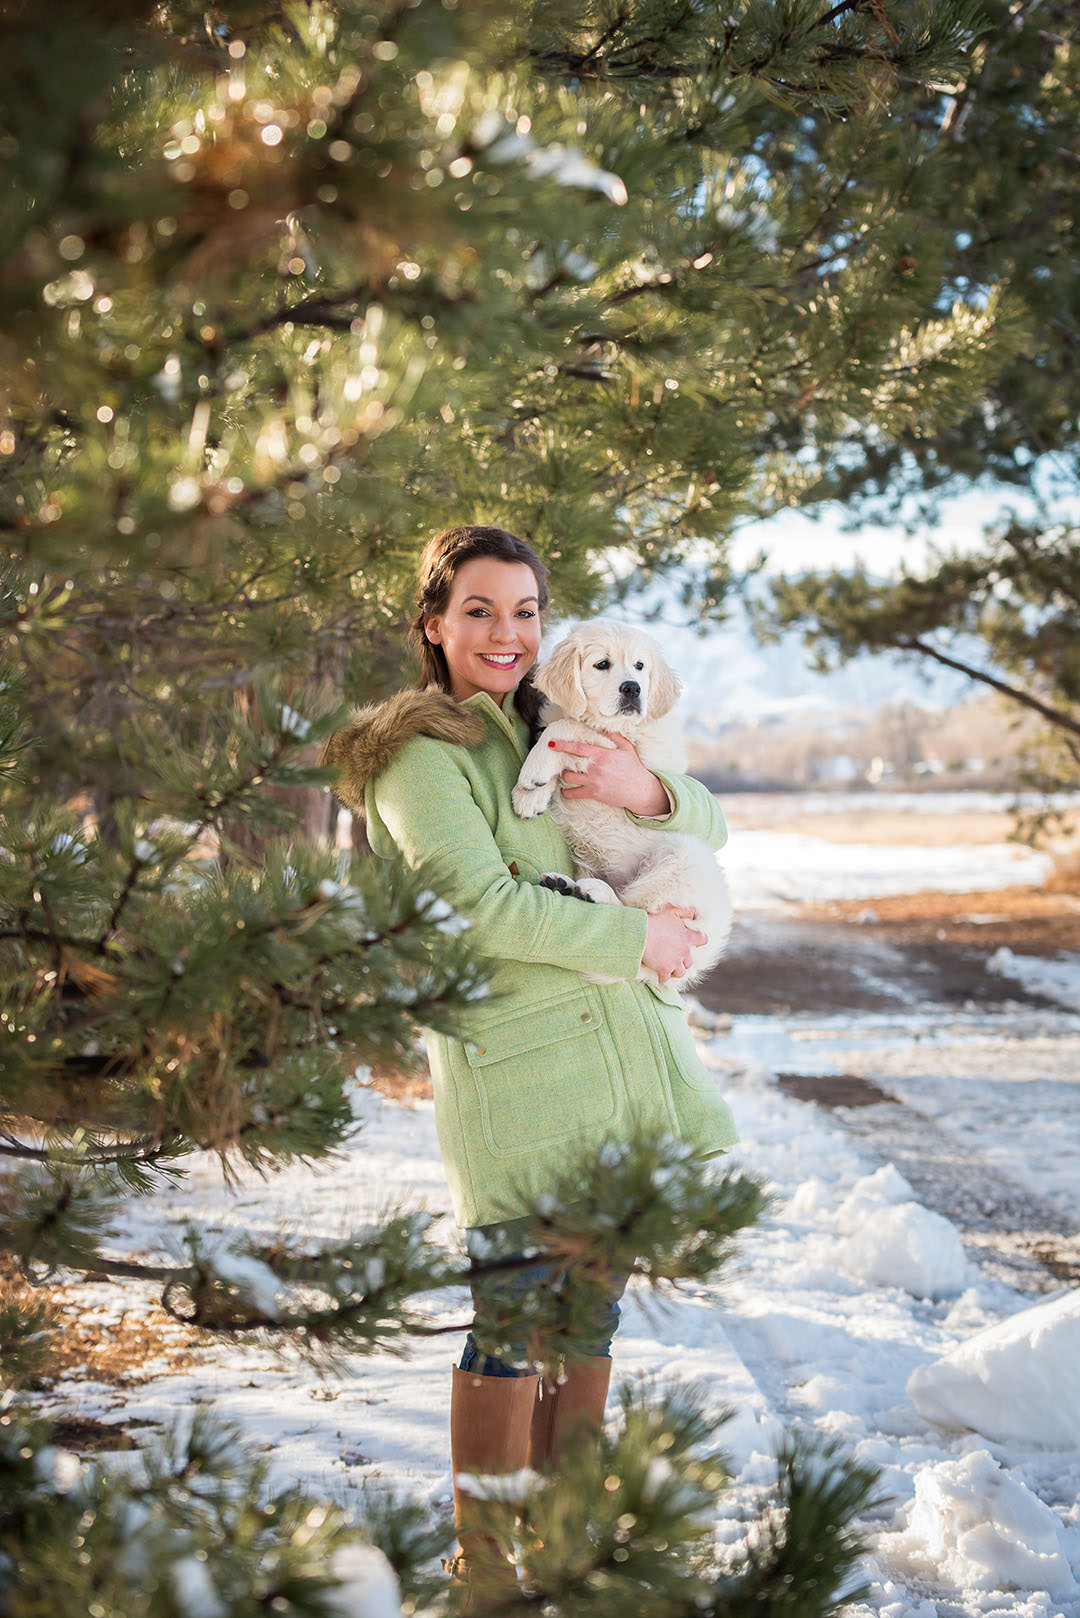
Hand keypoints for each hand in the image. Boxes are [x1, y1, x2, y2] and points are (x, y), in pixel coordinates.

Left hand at [551, 731, 668, 816]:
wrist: (640, 790)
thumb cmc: (634, 768)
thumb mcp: (626, 748)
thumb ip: (613, 737)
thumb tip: (601, 729)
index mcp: (602, 755)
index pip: (578, 748)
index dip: (563, 745)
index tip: (552, 743)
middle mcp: (595, 768)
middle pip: (570, 763)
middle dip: (562, 761)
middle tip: (558, 759)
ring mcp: (593, 782)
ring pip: (568, 777)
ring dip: (564, 775)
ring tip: (565, 773)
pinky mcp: (594, 794)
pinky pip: (573, 794)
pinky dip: (566, 792)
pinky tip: (565, 790)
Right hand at [641, 904, 706, 983]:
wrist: (639, 933)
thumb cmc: (654, 921)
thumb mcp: (671, 910)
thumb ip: (685, 911)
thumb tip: (694, 913)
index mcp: (687, 937)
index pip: (703, 940)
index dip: (699, 941)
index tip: (694, 942)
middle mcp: (684, 951)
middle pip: (690, 962)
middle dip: (683, 961)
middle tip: (675, 957)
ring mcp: (675, 961)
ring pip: (681, 972)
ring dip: (675, 970)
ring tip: (668, 968)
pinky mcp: (665, 969)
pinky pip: (666, 978)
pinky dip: (663, 977)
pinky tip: (658, 974)